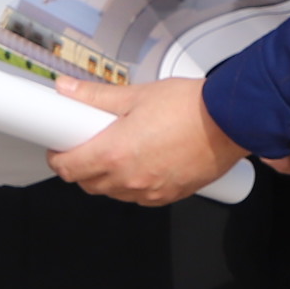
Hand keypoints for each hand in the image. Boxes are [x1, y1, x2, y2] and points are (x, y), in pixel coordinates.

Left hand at [48, 77, 246, 204]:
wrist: (231, 120)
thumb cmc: (191, 107)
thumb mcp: (136, 95)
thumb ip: (96, 97)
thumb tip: (68, 91)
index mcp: (115, 152)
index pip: (67, 167)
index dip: (58, 156)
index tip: (60, 145)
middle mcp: (130, 178)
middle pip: (86, 183)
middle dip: (81, 165)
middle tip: (88, 143)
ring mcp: (150, 191)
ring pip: (112, 192)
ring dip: (106, 176)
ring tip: (119, 149)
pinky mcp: (168, 196)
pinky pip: (138, 197)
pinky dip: (132, 183)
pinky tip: (142, 161)